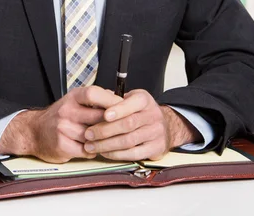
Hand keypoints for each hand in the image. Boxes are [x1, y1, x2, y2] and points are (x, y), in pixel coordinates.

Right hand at [0, 86, 121, 162]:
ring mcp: (63, 128)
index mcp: (73, 96)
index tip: (125, 107)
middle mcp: (67, 110)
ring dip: (103, 140)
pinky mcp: (61, 145)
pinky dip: (93, 150)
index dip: (111, 101)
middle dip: (113, 123)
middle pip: (98, 116)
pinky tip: (94, 147)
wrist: (34, 131)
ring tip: (108, 139)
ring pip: (94, 135)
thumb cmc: (61, 115)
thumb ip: (96, 99)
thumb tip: (119, 97)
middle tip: (124, 127)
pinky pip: (86, 150)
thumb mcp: (76, 100)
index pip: (94, 93)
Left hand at [83, 89, 201, 160]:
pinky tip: (105, 152)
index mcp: (144, 100)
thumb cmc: (140, 112)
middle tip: (89, 134)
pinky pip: (134, 154)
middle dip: (105, 130)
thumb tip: (95, 99)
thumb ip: (114, 99)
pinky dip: (117, 155)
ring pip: (129, 141)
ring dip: (107, 145)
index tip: (104, 115)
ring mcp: (156, 133)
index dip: (119, 110)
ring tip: (91, 146)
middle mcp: (152, 115)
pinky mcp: (156, 148)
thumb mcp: (131, 99)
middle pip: (128, 124)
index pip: (132, 103)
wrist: (165, 125)